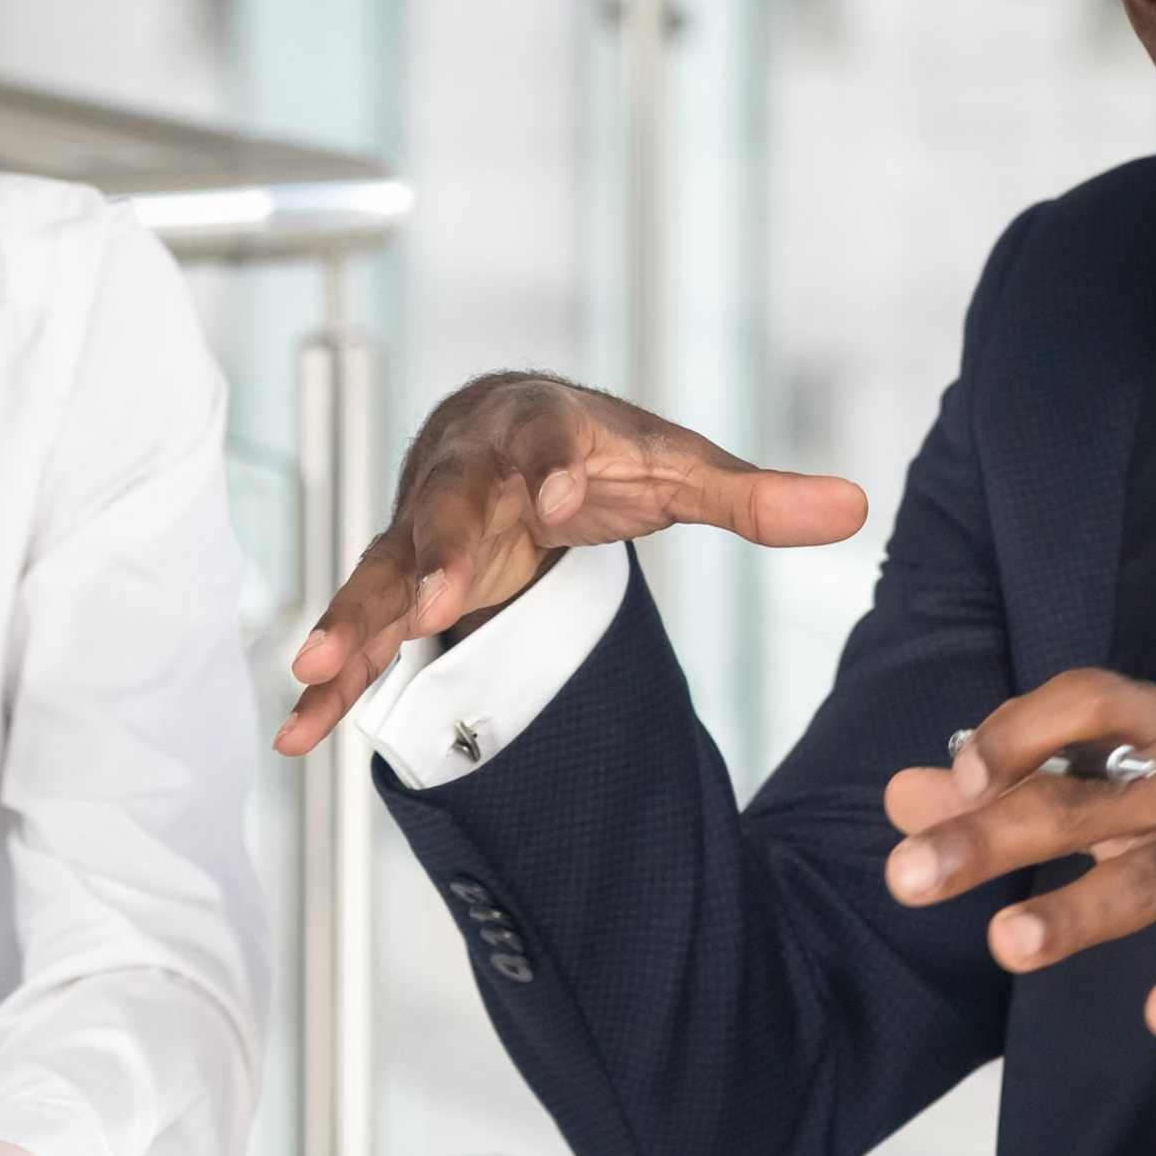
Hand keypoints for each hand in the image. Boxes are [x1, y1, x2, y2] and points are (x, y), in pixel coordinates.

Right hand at [272, 372, 864, 754]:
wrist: (503, 426)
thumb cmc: (597, 450)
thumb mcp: (677, 465)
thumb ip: (755, 495)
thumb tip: (856, 506)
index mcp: (539, 431)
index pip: (546, 447)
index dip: (551, 471)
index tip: (557, 503)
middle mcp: (467, 473)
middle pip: (447, 510)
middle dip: (440, 555)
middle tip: (440, 604)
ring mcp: (422, 530)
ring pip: (384, 573)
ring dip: (352, 619)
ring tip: (316, 667)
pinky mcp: (401, 583)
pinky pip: (361, 631)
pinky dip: (330, 681)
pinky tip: (298, 730)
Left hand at [884, 671, 1155, 1126]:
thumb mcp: (1127, 787)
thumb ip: (1015, 787)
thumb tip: (902, 794)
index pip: (1085, 704)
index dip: (1018, 732)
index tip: (956, 774)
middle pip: (1078, 804)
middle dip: (988, 838)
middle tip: (907, 877)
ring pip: (1142, 880)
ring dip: (1074, 914)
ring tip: (1007, 945)